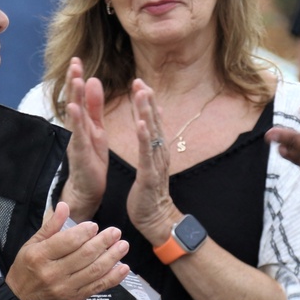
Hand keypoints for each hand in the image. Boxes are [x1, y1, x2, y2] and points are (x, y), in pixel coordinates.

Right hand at [5, 202, 130, 299]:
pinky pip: (97, 287)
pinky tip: (123, 268)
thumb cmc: (25, 271)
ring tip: (123, 246)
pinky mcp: (75, 298)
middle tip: (115, 232)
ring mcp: (65, 287)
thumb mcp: (31, 245)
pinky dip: (113, 278)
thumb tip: (64, 206)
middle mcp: (53, 272)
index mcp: (40, 256)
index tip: (94, 226)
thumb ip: (51, 226)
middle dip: (103, 242)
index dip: (84, 232)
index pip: (67, 241)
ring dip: (112, 257)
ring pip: (94, 271)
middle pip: (84, 255)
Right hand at [61, 57, 108, 219]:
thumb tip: (91, 79)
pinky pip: (76, 135)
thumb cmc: (91, 157)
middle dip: (73, 81)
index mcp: (82, 121)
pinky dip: (75, 121)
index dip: (77, 76)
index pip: (78, 94)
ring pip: (74, 115)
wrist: (88, 187)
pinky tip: (73, 108)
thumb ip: (94, 106)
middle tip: (74, 61)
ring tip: (75, 79)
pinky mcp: (79, 153)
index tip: (77, 58)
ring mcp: (75, 140)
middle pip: (73, 100)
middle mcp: (75, 128)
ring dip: (73, 97)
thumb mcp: (96, 127)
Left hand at [125, 79, 179, 243]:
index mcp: (157, 150)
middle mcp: (159, 153)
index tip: (140, 82)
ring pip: (151, 133)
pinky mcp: (149, 175)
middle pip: (154, 122)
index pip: (152, 121)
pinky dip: (144, 137)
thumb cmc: (149, 193)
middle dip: (147, 101)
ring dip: (146, 112)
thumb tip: (153, 121)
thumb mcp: (150, 163)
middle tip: (140, 81)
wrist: (156, 218)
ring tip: (141, 95)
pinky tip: (141, 123)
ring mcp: (155, 163)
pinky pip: (146, 153)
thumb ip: (152, 142)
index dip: (147, 101)